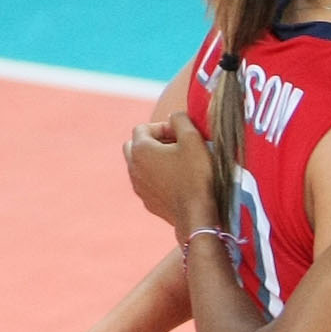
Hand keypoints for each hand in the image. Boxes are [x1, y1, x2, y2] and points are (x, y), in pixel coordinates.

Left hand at [125, 113, 219, 233]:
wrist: (197, 215)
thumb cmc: (197, 176)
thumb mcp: (194, 140)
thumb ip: (181, 120)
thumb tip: (174, 116)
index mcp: (141, 149)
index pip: (143, 128)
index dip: (164, 127)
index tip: (182, 134)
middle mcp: (133, 167)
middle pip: (134, 145)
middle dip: (153, 142)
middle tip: (176, 146)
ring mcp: (138, 186)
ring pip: (139, 165)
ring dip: (155, 160)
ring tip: (179, 164)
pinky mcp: (147, 201)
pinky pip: (148, 183)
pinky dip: (158, 178)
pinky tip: (179, 182)